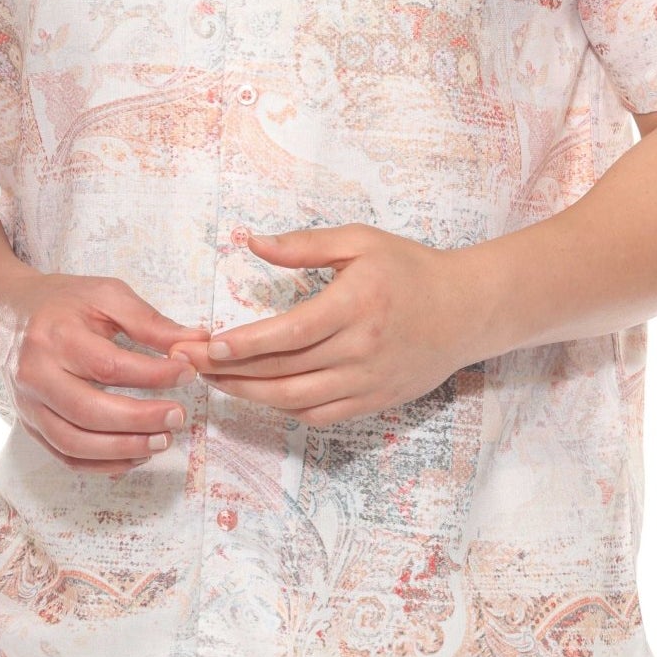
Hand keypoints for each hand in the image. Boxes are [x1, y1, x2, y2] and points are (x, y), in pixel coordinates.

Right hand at [2, 273, 209, 476]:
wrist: (8, 317)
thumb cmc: (62, 303)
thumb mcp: (106, 296)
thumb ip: (150, 322)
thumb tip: (195, 343)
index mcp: (56, 336)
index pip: (109, 366)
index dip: (153, 375)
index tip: (188, 373)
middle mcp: (37, 374)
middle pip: (89, 411)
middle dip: (139, 420)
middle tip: (177, 417)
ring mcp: (29, 404)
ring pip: (74, 442)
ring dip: (122, 449)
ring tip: (161, 441)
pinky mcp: (30, 424)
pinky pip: (65, 456)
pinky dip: (101, 464)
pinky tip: (134, 456)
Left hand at [169, 225, 488, 424]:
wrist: (466, 310)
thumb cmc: (409, 269)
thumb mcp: (360, 241)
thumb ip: (304, 245)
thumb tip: (251, 243)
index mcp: (355, 305)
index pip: (290, 334)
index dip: (245, 344)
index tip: (208, 345)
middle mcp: (360, 349)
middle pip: (284, 371)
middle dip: (230, 371)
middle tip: (190, 364)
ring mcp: (368, 381)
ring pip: (296, 400)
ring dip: (249, 394)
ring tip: (215, 381)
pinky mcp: (374, 402)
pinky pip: (319, 415)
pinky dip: (284, 408)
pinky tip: (261, 393)